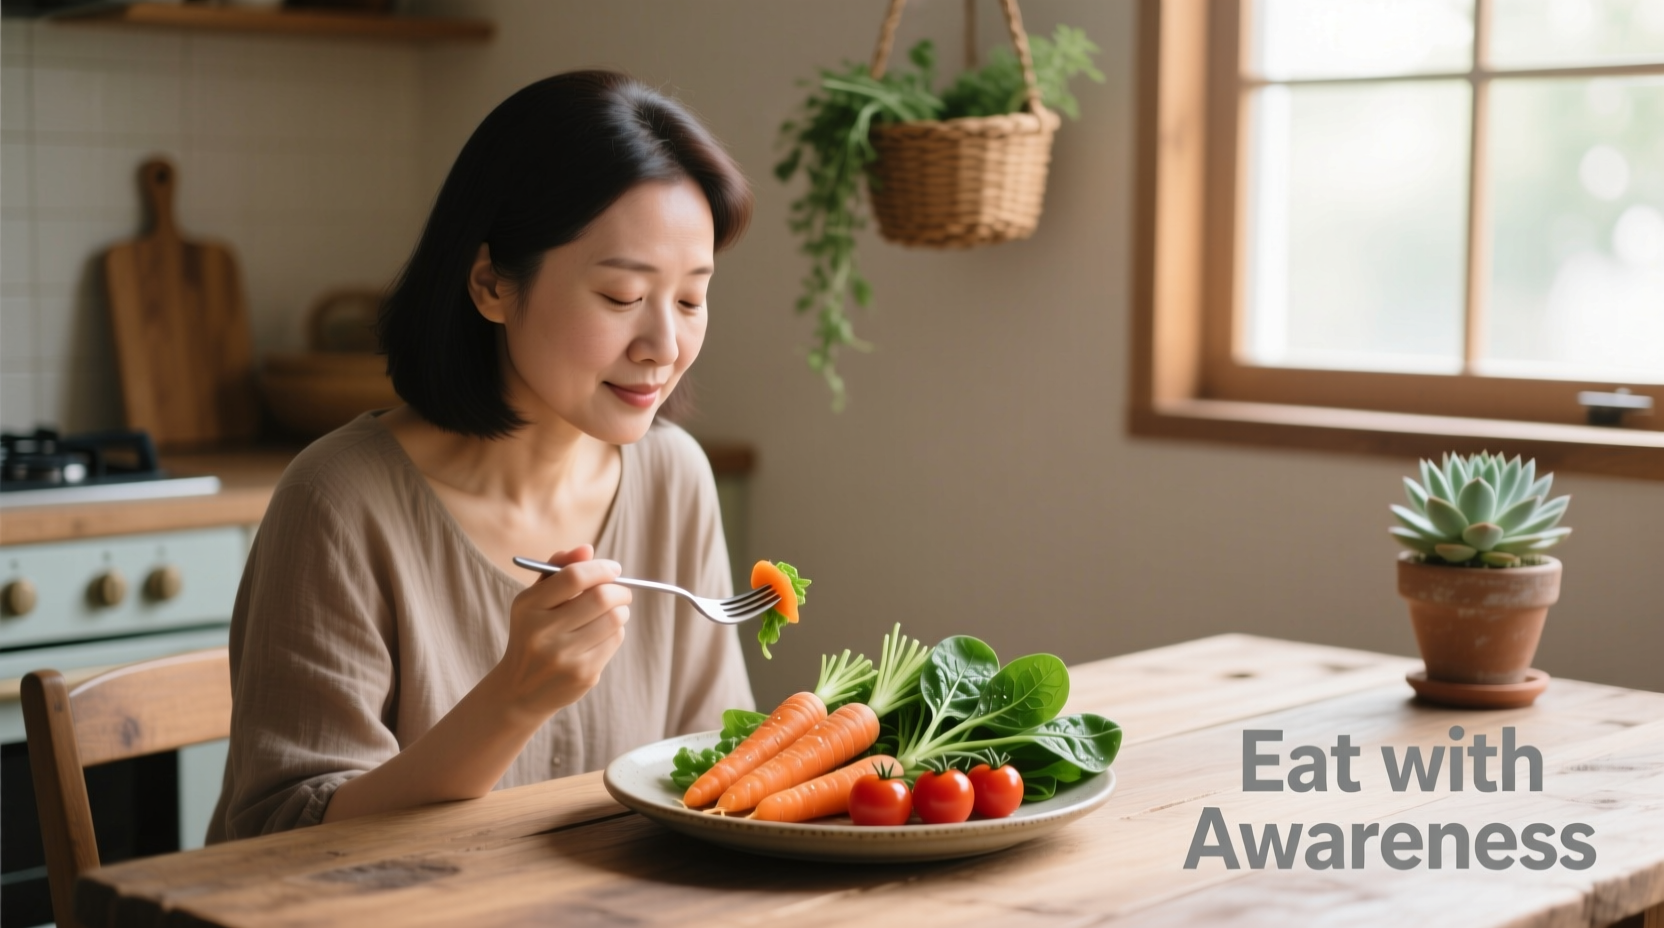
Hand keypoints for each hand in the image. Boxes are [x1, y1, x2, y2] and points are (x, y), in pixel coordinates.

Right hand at [489, 545, 630, 723]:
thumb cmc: (532, 633)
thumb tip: (587, 550)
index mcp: (528, 607)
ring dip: (620, 610)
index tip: (613, 569)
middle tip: (621, 591)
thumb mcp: (534, 601)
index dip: (601, 568)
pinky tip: (601, 634)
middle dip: (619, 590)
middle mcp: (542, 632)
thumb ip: (558, 570)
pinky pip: (615, 640)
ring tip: (611, 612)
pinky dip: (615, 631)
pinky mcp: (582, 674)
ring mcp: (564, 656)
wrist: (519, 689)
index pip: (574, 577)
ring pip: (615, 619)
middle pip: (601, 598)